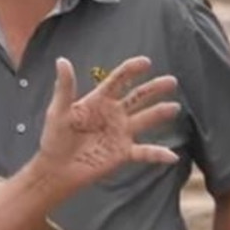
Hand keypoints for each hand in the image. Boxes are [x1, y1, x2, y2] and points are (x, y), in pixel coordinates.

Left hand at [38, 56, 180, 193]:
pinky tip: (171, 156)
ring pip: (145, 120)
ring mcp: (121, 133)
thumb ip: (64, 87)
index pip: (118, 81)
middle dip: (154, 89)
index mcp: (99, 101)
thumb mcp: (58, 111)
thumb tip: (62, 60)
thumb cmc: (55, 138)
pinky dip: (158, 154)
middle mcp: (114, 114)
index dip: (131, 70)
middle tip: (171, 81)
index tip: (146, 62)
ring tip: (174, 107)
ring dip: (160, 113)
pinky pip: (144, 152)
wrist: (56, 169)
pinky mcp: (123, 152)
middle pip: (138, 97)